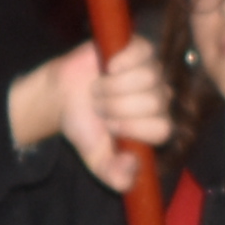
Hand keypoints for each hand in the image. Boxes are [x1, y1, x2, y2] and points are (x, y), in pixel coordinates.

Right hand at [14, 34, 172, 189]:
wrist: (62, 96)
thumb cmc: (85, 126)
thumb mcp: (96, 160)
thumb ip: (115, 175)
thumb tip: (132, 164)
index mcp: (155, 126)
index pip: (163, 129)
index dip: (133, 127)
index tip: (109, 126)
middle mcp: (159, 98)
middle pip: (154, 102)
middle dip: (118, 106)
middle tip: (99, 106)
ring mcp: (152, 72)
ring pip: (148, 77)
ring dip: (114, 85)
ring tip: (99, 89)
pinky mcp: (140, 49)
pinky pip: (144, 52)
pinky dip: (124, 61)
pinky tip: (109, 67)